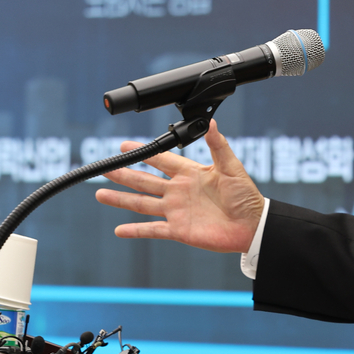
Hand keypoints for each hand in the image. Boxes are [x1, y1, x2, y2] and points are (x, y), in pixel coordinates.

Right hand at [94, 120, 264, 252]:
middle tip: (105, 168)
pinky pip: (152, 230)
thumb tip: (211, 122)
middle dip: (124, 174)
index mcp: (190, 173)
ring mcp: (176, 211)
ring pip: (142, 204)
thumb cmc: (246, 196)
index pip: (160, 159)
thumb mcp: (232, 167)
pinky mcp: (178, 230)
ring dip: (121, 199)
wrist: (252, 225)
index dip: (143, 152)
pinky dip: (136, 231)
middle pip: (145, 181)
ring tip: (101, 194)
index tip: (124, 145)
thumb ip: (218, 145)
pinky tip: (119, 230)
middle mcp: (178, 191)